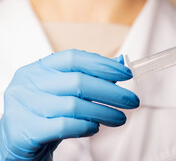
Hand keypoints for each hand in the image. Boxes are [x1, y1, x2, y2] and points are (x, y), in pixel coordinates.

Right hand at [0, 50, 138, 159]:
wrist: (17, 142)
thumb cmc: (46, 113)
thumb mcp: (66, 92)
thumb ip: (91, 77)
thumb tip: (120, 63)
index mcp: (39, 68)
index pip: (75, 58)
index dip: (103, 65)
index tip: (127, 74)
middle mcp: (29, 82)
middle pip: (78, 82)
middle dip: (112, 92)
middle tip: (133, 101)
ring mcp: (23, 106)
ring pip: (74, 105)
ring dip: (104, 112)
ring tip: (120, 118)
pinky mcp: (25, 130)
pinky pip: (64, 126)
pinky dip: (85, 126)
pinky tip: (95, 127)